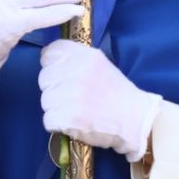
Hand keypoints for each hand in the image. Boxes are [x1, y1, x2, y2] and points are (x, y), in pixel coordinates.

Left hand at [37, 40, 161, 161]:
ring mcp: (71, 95)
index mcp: (84, 56)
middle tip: (73, 96)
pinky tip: (74, 122)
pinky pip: (48, 120)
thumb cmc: (115, 92)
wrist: (134, 119)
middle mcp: (76, 72)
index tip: (62, 75)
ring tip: (76, 110)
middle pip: (44, 79)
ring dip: (56, 108)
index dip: (52, 66)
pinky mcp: (68, 118)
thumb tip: (49, 59)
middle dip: (54, 89)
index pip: (49, 54)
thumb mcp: (99, 63)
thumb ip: (75, 59)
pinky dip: (58, 125)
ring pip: (46, 100)